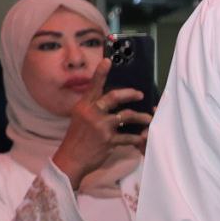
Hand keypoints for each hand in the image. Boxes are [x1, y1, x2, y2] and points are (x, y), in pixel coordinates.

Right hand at [49, 55, 148, 186]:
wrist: (71, 159)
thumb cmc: (76, 138)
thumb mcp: (79, 118)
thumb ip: (92, 107)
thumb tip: (110, 100)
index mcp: (84, 106)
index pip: (93, 86)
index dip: (101, 73)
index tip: (108, 61)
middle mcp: (91, 113)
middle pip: (114, 97)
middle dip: (130, 94)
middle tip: (140, 94)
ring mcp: (100, 127)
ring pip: (126, 116)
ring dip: (140, 117)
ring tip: (148, 118)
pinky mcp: (108, 140)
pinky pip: (128, 137)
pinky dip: (136, 137)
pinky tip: (141, 137)